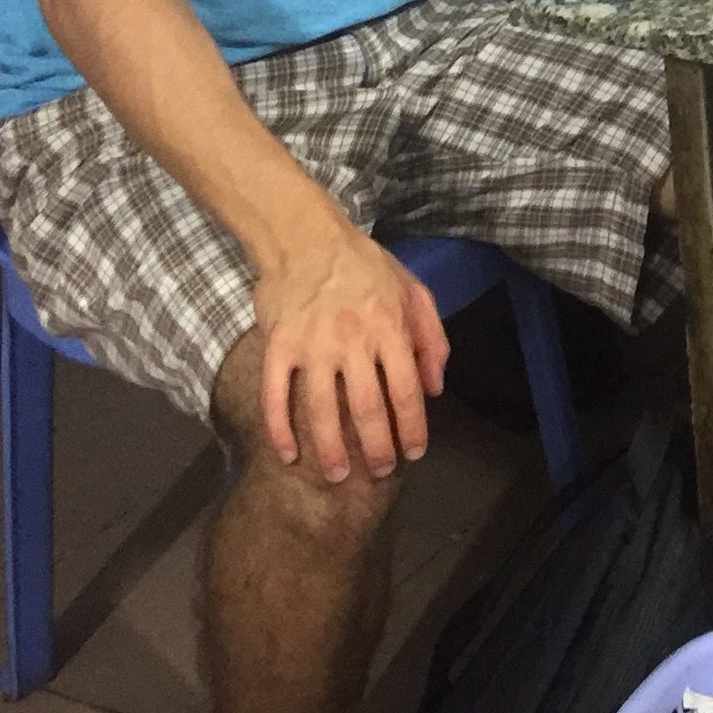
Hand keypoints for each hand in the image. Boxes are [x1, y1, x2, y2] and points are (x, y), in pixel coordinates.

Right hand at [252, 219, 447, 483]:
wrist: (305, 236)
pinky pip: (276, 395)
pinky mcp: (278, 346)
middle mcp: (353, 340)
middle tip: (380, 472)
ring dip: (331, 449)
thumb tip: (436, 388)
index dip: (413, 427)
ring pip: (323, 410)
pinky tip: (289, 454)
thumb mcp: (413, 290)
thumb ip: (431, 338)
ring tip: (338, 475)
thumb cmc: (365, 265)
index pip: (407, 391)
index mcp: (390, 328)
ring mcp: (312, 345)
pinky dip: (279, 429)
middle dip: (377, 448)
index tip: (414, 452)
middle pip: (368, 408)